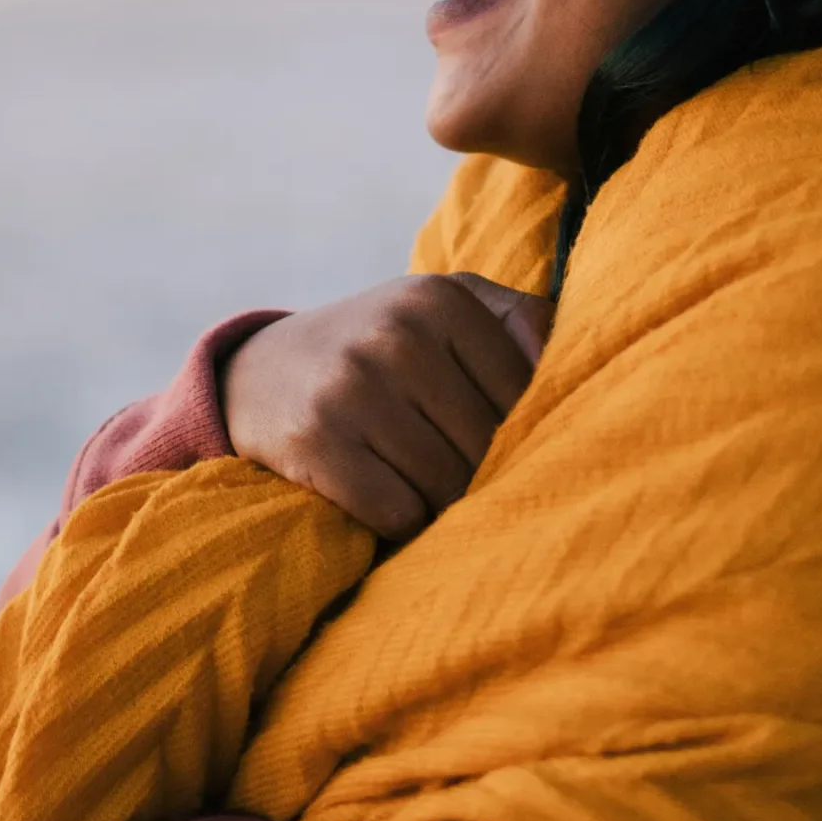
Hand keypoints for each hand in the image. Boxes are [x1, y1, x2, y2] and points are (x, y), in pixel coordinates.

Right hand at [220, 273, 554, 539]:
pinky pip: (397, 513)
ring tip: (421, 483)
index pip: (524, 395)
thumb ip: (513, 319)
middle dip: (480, 474)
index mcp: (440, 299)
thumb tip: (565, 355)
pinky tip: (384, 496)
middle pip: (487, 446)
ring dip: (441, 503)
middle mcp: (397, 336)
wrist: (257, 373)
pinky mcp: (316, 441)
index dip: (518, 433)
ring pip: (446, 485)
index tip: (493, 440)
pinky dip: (399, 521)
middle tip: (458, 474)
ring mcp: (352, 388)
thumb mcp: (436, 307)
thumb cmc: (376, 347)